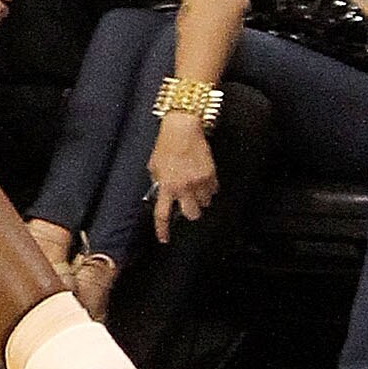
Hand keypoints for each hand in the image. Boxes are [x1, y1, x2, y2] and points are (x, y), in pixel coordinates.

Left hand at [149, 116, 217, 241]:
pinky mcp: (212, 175)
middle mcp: (184, 187)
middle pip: (192, 215)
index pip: (163, 214)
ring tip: (194, 186)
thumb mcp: (154, 166)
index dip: (163, 229)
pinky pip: (213, 191)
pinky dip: (209, 189)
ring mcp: (200, 182)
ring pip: (205, 203)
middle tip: (187, 204)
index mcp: (166, 186)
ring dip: (200, 199)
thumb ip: (159, 182)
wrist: (182, 129)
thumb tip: (162, 193)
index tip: (164, 239)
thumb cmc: (165, 145)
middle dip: (189, 212)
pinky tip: (202, 179)